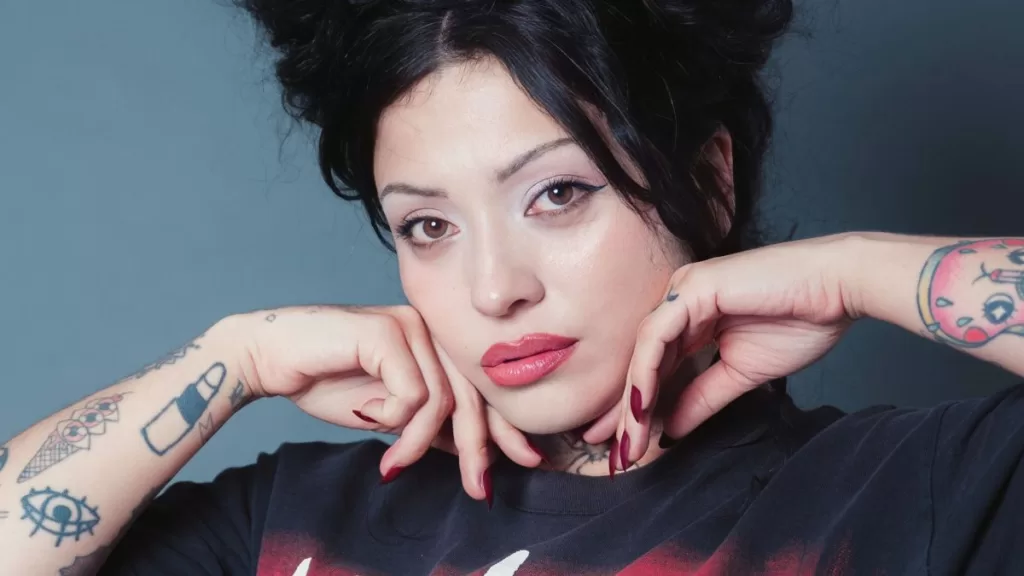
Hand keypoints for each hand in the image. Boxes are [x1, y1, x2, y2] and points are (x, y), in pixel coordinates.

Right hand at [230, 305, 535, 499]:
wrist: (270, 360)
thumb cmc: (326, 381)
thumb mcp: (390, 413)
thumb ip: (429, 423)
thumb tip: (475, 453)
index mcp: (436, 343)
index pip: (483, 388)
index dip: (506, 427)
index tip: (528, 461)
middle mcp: (430, 328)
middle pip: (472, 394)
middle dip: (479, 447)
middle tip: (477, 488)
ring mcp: (410, 325)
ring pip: (443, 399)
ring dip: (419, 442)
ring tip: (394, 462)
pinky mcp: (387, 330)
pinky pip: (413, 392)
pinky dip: (395, 419)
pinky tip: (368, 420)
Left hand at [597, 235, 858, 465]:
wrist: (840, 289)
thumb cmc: (800, 320)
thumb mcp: (740, 373)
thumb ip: (702, 397)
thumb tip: (670, 431)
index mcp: (690, 317)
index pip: (653, 367)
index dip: (638, 407)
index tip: (625, 447)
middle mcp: (679, 300)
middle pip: (641, 360)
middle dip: (625, 411)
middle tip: (613, 453)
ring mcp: (682, 290)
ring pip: (643, 351)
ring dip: (633, 399)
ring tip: (628, 440)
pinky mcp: (693, 287)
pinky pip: (658, 335)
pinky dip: (647, 372)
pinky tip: (641, 405)